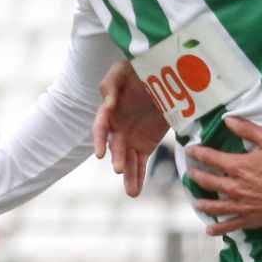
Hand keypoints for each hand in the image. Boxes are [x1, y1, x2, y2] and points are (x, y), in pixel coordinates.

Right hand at [93, 60, 167, 197]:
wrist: (162, 74)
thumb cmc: (137, 69)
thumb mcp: (122, 70)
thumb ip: (110, 85)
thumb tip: (107, 104)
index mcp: (109, 111)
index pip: (101, 127)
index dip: (99, 140)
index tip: (99, 154)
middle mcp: (117, 128)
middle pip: (115, 146)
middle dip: (117, 158)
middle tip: (119, 169)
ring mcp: (130, 138)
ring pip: (127, 160)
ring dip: (128, 175)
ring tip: (131, 192)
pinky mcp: (145, 145)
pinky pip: (140, 163)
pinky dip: (138, 177)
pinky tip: (135, 191)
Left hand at [187, 116, 261, 234]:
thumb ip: (248, 130)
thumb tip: (228, 120)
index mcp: (238, 166)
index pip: (210, 157)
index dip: (198, 152)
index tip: (190, 149)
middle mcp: (234, 187)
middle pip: (207, 182)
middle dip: (197, 176)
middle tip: (191, 173)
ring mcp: (241, 205)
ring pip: (214, 206)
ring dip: (203, 202)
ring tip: (196, 200)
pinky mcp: (250, 219)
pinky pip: (229, 225)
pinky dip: (217, 228)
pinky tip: (210, 229)